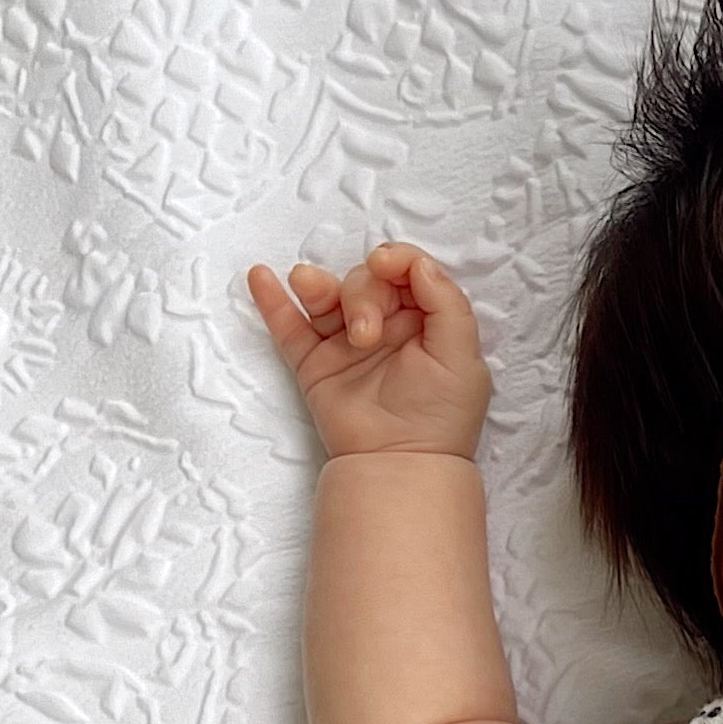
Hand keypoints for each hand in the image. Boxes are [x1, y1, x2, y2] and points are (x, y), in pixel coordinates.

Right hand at [245, 239, 492, 460]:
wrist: (400, 463)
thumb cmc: (440, 417)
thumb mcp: (461, 356)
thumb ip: (446, 302)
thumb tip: (417, 261)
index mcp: (424, 322)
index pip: (406, 272)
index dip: (395, 260)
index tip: (385, 266)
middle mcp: (386, 327)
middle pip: (365, 280)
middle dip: (362, 293)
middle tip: (367, 335)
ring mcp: (346, 343)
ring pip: (327, 294)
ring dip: (318, 287)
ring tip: (317, 298)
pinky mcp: (315, 362)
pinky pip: (289, 324)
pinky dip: (272, 299)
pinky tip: (261, 277)